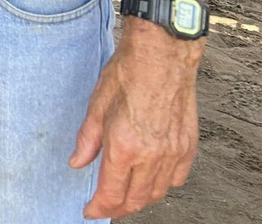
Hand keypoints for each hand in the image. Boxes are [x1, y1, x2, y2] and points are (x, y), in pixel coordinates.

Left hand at [71, 19, 201, 218]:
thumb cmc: (127, 74)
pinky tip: (152, 180)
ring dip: (140, 199)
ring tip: (125, 196)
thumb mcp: (96, 106)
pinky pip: (177, 177)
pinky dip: (163, 185)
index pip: (111, 192)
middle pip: (135, 198)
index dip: (99, 207)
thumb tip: (77, 162)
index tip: (90, 212)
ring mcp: (173, 152)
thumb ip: (87, 140)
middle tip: (105, 206)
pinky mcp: (187, 145)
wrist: (162, 56)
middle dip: (118, 207)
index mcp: (124, 147)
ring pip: (157, 191)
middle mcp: (151, 155)